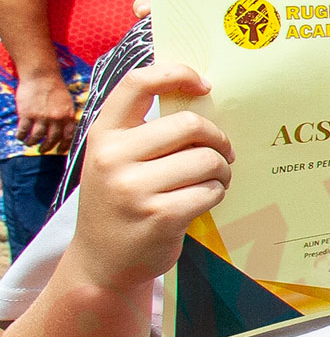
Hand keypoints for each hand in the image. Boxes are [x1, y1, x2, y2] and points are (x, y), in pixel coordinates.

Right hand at [10, 69, 75, 152]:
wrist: (41, 76)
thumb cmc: (55, 88)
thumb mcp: (67, 102)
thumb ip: (67, 116)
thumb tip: (67, 130)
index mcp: (67, 116)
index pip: (68, 136)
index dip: (64, 146)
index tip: (60, 151)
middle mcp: (55, 118)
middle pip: (52, 139)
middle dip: (47, 147)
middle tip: (43, 149)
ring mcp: (40, 117)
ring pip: (36, 136)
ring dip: (32, 142)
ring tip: (29, 143)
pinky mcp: (27, 114)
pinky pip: (23, 130)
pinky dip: (21, 136)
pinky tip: (20, 137)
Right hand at [64, 64, 232, 290]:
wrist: (102, 262)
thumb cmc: (119, 203)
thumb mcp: (116, 161)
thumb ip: (145, 134)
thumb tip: (202, 99)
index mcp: (103, 135)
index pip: (137, 84)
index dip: (176, 74)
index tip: (203, 85)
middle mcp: (113, 157)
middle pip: (190, 125)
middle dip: (217, 139)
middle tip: (221, 154)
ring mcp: (134, 188)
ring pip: (207, 160)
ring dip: (220, 171)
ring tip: (212, 181)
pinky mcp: (160, 215)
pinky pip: (211, 191)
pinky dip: (216, 195)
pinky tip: (201, 202)